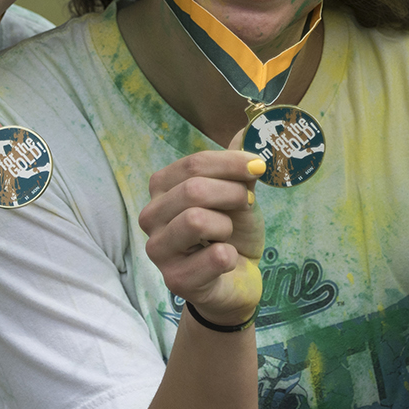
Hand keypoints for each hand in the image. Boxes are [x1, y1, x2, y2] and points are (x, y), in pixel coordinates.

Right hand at [140, 141, 267, 327]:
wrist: (236, 281)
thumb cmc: (231, 234)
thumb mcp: (238, 194)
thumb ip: (238, 165)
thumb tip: (249, 127)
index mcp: (162, 188)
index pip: (193, 164)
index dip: (230, 163)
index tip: (258, 167)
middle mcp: (151, 216)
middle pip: (193, 189)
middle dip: (231, 194)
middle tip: (246, 204)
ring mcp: (158, 250)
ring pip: (196, 220)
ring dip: (226, 226)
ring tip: (227, 236)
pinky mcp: (175, 280)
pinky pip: (214, 257)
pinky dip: (231, 255)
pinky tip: (226, 260)